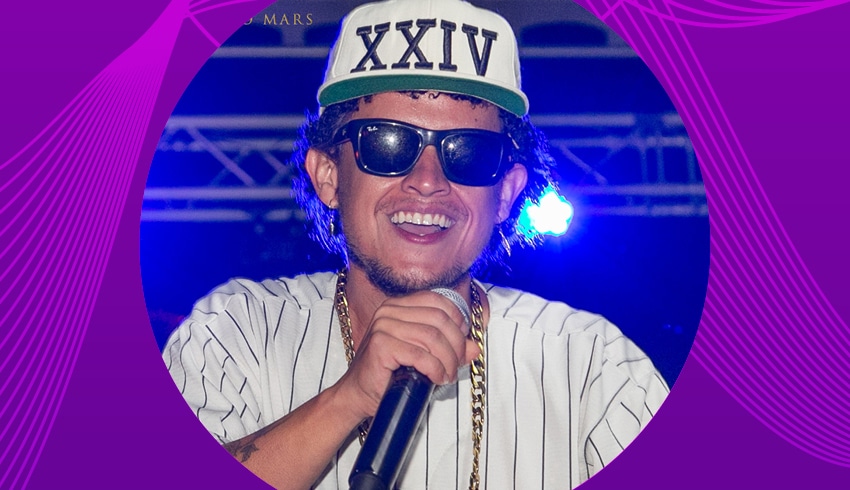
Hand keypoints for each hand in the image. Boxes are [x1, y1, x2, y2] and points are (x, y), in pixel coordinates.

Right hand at [334, 291, 480, 422]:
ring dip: (447, 361)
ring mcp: (383, 325)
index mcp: (399, 305)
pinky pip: (420, 354)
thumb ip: (449, 348)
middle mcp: (389, 310)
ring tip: (446, 376)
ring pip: (432, 338)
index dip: (457, 322)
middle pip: (439, 320)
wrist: (359, 394)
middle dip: (455, 346)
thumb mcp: (424, 355)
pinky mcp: (380, 344)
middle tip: (455, 366)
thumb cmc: (390, 374)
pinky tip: (436, 379)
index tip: (461, 345)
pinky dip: (435, 369)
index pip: (439, 301)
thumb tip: (474, 347)